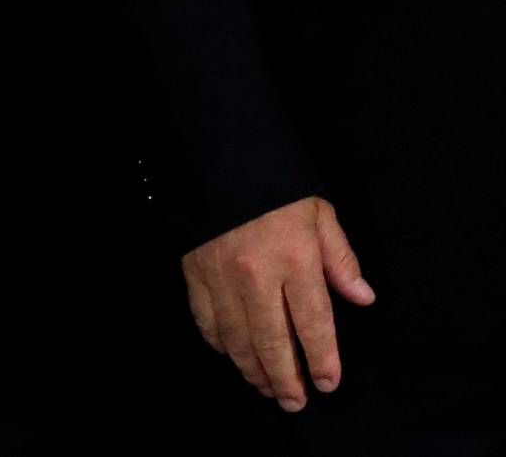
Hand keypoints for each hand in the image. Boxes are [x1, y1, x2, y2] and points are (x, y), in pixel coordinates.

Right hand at [183, 196, 374, 410]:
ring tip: (267, 387)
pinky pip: (206, 321)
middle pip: (273, 343)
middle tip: (295, 402)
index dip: (322, 360)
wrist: (215, 153)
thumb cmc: (274, 184)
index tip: (328, 383)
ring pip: (238, 340)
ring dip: (254, 370)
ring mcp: (221, 276)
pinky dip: (220, 344)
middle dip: (287, 380)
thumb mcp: (317, 212)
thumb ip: (340, 257)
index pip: (313, 324)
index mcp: (294, 258)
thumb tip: (363, 297)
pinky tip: (233, 353)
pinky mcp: (194, 271)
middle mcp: (257, 274)